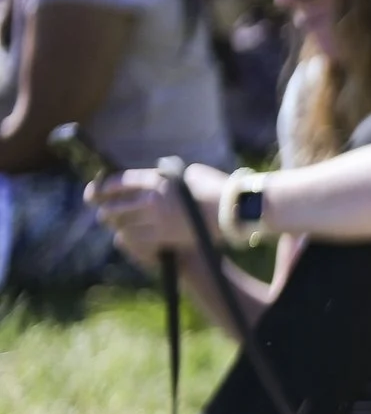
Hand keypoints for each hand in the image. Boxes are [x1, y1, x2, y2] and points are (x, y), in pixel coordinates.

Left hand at [88, 164, 228, 260]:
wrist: (234, 211)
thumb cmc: (216, 189)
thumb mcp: (188, 174)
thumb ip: (166, 178)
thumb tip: (153, 181)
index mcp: (156, 180)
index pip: (117, 182)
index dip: (101, 188)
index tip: (92, 193)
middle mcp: (152, 199)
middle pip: (114, 206)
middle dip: (105, 210)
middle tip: (103, 213)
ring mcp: (157, 219)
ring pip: (122, 225)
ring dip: (117, 225)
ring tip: (116, 225)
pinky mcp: (164, 237)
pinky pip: (134, 240)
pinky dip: (128, 239)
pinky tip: (129, 237)